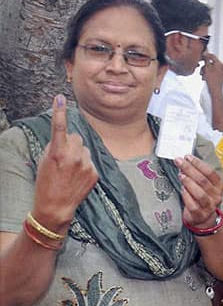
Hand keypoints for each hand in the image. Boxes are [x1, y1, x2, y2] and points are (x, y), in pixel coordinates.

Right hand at [32, 95, 97, 229]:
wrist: (56, 207)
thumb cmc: (46, 183)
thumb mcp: (44, 162)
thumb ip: (55, 147)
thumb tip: (65, 138)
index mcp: (58, 153)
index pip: (59, 127)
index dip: (59, 112)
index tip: (60, 98)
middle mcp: (74, 157)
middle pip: (77, 137)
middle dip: (71, 143)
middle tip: (63, 157)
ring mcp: (86, 165)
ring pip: (85, 148)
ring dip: (79, 154)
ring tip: (70, 169)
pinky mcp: (95, 173)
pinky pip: (90, 161)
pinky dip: (85, 165)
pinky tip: (77, 177)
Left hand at [175, 154, 222, 228]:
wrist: (203, 219)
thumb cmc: (201, 199)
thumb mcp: (204, 186)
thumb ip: (197, 175)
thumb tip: (185, 161)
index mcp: (218, 186)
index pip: (210, 172)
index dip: (198, 164)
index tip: (188, 157)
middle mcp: (216, 196)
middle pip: (203, 181)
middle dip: (190, 169)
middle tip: (179, 162)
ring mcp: (209, 206)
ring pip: (200, 193)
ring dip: (189, 182)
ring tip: (180, 175)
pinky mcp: (199, 214)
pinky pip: (192, 204)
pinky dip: (186, 195)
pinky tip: (181, 189)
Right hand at [200, 52, 222, 90]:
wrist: (215, 91)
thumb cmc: (212, 81)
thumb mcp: (207, 68)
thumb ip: (206, 60)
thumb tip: (205, 53)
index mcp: (220, 64)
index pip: (212, 56)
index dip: (206, 55)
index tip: (201, 56)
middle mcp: (222, 67)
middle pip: (211, 63)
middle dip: (204, 66)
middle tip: (201, 70)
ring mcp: (221, 72)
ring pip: (211, 68)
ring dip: (205, 71)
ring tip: (202, 75)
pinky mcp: (219, 77)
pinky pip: (212, 73)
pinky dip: (208, 74)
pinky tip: (204, 78)